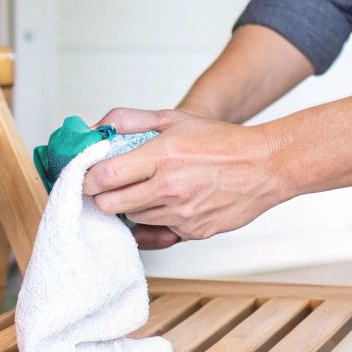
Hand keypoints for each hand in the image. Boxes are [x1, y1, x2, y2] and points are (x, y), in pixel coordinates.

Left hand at [83, 108, 292, 244]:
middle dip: (103, 196)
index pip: (104, 176)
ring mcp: (181, 214)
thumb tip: (95, 127)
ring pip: (133, 219)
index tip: (86, 176)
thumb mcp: (175, 119)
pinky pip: (158, 232)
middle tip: (109, 186)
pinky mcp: (193, 232)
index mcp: (163, 155)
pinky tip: (167, 203)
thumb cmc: (222, 141)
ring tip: (149, 189)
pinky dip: (156, 220)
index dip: (87, 179)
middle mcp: (170, 188)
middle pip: (110, 205)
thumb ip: (130, 121)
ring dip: (132, 207)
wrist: (265, 166)